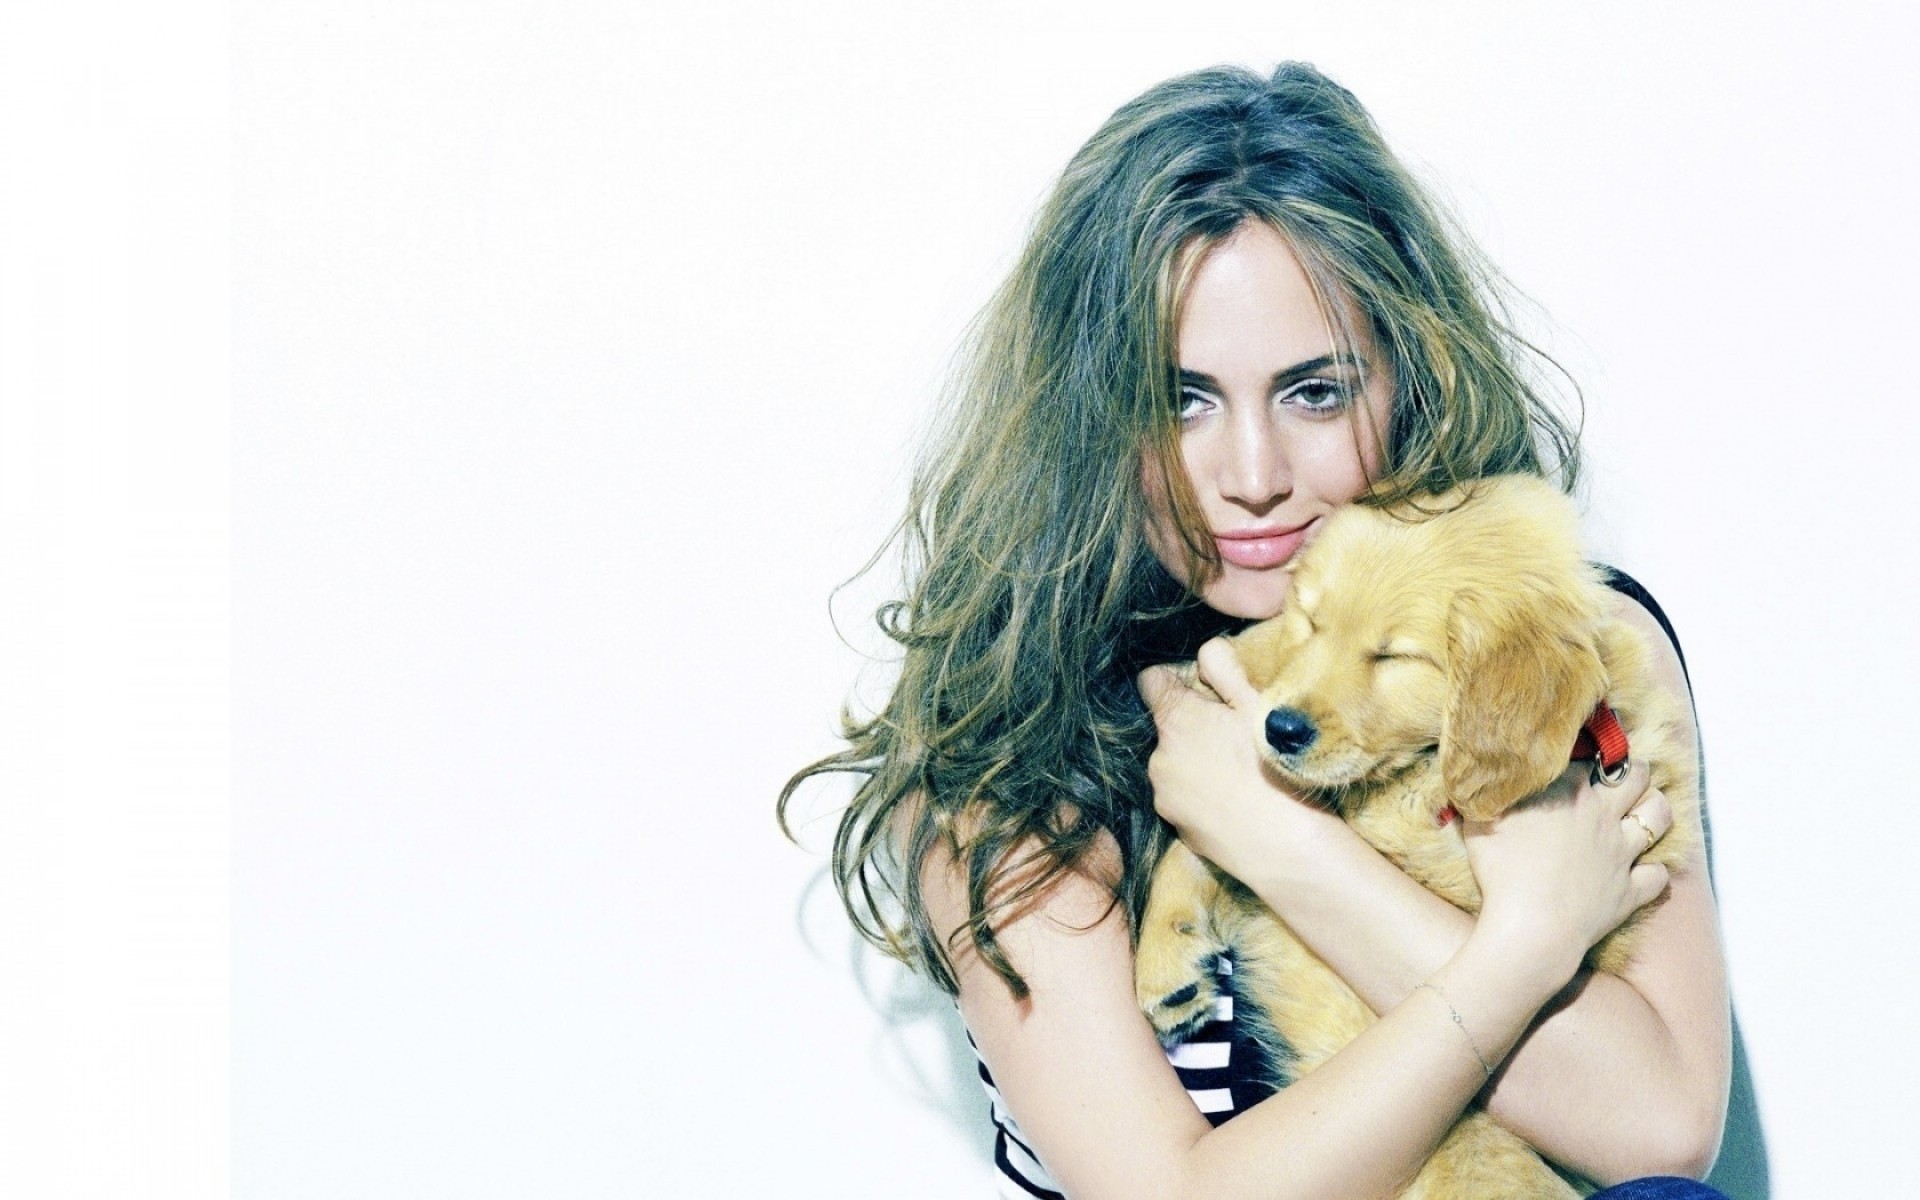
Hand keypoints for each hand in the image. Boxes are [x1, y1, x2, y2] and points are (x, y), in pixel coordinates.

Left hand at [1138, 638, 1344, 879]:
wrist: (1290, 850)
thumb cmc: (1278, 768)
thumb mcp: (1258, 703)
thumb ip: (1224, 668)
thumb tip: (1205, 652)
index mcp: (1174, 722)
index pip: (1152, 681)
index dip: (1179, 680)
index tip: (1209, 692)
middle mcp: (1157, 759)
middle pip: (1167, 727)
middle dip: (1194, 725)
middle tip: (1236, 735)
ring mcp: (1164, 798)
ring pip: (1175, 764)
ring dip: (1197, 761)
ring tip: (1241, 773)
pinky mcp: (1177, 830)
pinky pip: (1184, 798)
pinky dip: (1203, 795)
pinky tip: (1237, 802)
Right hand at [1462, 759, 1673, 981]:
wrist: (1531, 928)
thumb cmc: (1500, 871)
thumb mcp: (1480, 820)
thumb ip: (1486, 793)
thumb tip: (1481, 776)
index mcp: (1569, 791)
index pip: (1590, 757)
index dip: (1586, 756)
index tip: (1578, 761)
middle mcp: (1603, 815)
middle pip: (1637, 776)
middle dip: (1634, 770)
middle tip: (1621, 775)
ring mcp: (1621, 853)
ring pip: (1658, 817)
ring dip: (1655, 808)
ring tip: (1644, 809)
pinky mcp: (1629, 890)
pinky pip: (1658, 875)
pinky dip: (1654, 871)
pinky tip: (1643, 869)